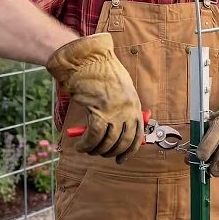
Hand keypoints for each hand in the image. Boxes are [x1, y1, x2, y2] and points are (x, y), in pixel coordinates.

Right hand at [46, 33, 143, 162]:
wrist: (88, 59)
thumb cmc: (100, 72)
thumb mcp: (119, 90)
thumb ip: (121, 109)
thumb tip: (116, 132)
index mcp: (134, 105)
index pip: (137, 136)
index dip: (129, 151)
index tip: (121, 159)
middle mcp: (127, 110)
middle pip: (122, 142)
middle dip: (110, 152)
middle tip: (100, 154)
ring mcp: (114, 111)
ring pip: (107, 142)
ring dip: (95, 150)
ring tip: (86, 149)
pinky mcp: (99, 111)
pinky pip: (93, 137)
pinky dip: (86, 145)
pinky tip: (80, 146)